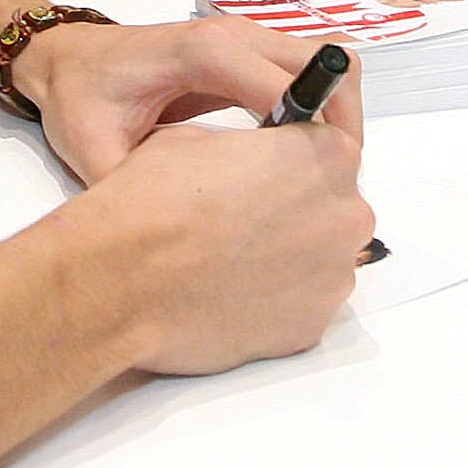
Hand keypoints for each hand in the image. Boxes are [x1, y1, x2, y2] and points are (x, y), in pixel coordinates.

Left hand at [12, 14, 366, 182]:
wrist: (66, 60)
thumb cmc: (80, 98)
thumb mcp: (93, 151)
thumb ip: (133, 187)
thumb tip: (170, 233)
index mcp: (201, 52)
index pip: (284, 83)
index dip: (310, 133)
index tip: (313, 186)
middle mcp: (234, 35)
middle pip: (326, 62)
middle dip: (341, 124)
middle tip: (330, 184)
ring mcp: (246, 38)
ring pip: (327, 63)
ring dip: (337, 115)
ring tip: (321, 173)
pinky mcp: (250, 52)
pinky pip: (307, 72)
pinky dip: (321, 109)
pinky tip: (299, 157)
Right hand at [79, 116, 372, 376]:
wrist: (122, 282)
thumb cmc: (151, 208)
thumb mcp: (194, 140)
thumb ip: (245, 150)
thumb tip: (245, 165)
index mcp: (324, 155)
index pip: (331, 149)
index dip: (292, 161)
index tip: (270, 173)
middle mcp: (344, 214)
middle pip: (334, 207)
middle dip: (295, 211)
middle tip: (242, 220)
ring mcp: (332, 276)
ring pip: (321, 260)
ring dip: (288, 259)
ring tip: (231, 262)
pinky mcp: (311, 327)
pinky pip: (303, 306)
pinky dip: (275, 301)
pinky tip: (231, 294)